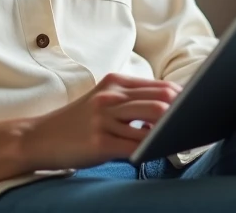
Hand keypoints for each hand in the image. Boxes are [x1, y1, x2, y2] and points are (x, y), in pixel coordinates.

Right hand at [19, 73, 179, 170]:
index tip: (196, 109)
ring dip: (171, 131)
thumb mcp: (102, 101)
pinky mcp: (99, 142)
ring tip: (181, 140)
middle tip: (195, 126)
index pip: (160, 87)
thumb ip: (131, 101)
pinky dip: (152, 150)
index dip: (183, 99)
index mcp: (114, 83)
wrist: (39, 137)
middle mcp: (111, 97)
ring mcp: (104, 119)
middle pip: (162, 100)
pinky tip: (159, 153)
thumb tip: (168, 111)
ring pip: (153, 120)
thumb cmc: (77, 122)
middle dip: (183, 113)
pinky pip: (136, 146)